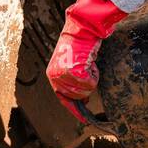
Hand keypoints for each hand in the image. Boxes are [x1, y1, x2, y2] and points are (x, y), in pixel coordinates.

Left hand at [46, 0, 127, 121]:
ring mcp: (63, 75)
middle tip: (88, 70)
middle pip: (78, 96)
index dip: (74, 109)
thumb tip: (83, 100)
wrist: (83, 28)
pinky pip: (90, 84)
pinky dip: (95, 74)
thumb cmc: (81, 44)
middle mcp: (55, 76)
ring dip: (91, 79)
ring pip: (85, 91)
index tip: (84, 118)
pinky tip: (91, 62)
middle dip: (86, 86)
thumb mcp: (72, 64)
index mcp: (52, 75)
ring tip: (88, 64)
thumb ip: (73, 81)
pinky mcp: (74, 72)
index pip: (63, 98)